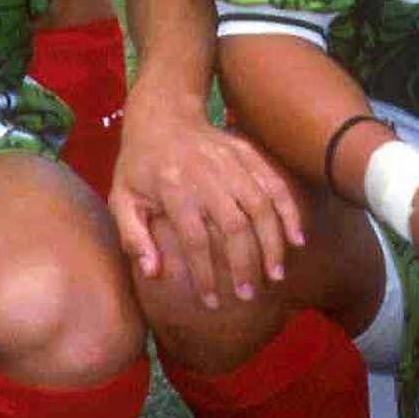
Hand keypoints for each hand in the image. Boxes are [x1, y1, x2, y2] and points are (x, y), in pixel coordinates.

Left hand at [107, 112, 305, 309]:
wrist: (162, 114)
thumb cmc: (140, 165)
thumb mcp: (121, 197)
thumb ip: (133, 236)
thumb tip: (152, 273)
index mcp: (172, 188)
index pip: (194, 239)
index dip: (205, 274)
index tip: (212, 302)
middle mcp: (204, 175)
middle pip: (234, 226)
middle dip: (245, 264)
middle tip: (249, 295)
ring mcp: (230, 162)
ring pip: (260, 206)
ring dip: (272, 244)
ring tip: (276, 275)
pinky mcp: (248, 153)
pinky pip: (275, 184)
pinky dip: (289, 212)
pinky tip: (297, 240)